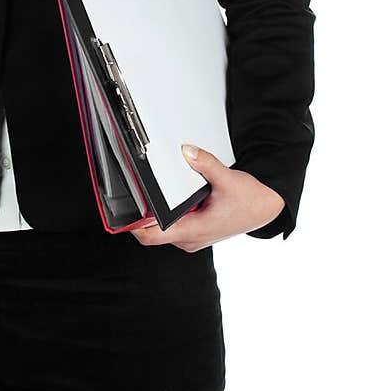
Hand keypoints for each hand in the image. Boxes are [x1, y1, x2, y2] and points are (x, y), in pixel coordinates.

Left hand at [131, 144, 286, 250]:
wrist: (265, 208)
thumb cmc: (249, 201)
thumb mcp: (227, 179)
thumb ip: (205, 164)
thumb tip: (187, 152)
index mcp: (194, 231)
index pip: (151, 236)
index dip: (134, 225)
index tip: (125, 209)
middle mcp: (190, 238)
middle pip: (152, 231)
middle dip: (144, 213)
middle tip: (140, 190)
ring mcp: (192, 237)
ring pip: (162, 228)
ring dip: (158, 212)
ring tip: (161, 191)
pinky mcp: (195, 232)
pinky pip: (173, 224)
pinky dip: (170, 211)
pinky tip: (177, 196)